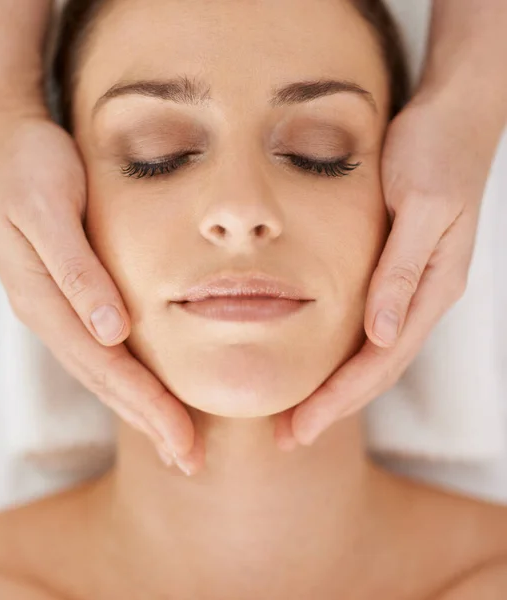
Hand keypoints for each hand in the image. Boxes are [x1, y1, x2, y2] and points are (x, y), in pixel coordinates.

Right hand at [0, 107, 202, 473]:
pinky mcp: (72, 295)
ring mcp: (60, 308)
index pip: (107, 369)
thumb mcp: (51, 209)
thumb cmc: (30, 166)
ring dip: (142, 408)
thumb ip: (78, 271)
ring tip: (176, 440)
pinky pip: (104, 348)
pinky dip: (131, 376)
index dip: (146, 408)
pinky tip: (150, 388)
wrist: (4, 141)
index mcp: (47, 302)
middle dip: (150, 422)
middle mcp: (53, 314)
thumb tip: (111, 332)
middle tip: (191, 461)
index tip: (184, 442)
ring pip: (106, 371)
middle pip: (108, 382)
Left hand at [274, 85, 503, 448]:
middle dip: (331, 407)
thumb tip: (381, 336)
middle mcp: (421, 298)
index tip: (300, 427)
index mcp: (430, 289)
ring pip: (369, 354)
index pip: (380, 362)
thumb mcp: (419, 206)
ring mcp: (408, 288)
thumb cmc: (436, 152)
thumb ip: (401, 271)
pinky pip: (365, 327)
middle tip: (287, 439)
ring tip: (294, 415)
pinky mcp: (393, 272)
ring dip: (333, 388)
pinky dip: (338, 354)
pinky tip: (313, 362)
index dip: (339, 399)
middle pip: (373, 369)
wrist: (453, 116)